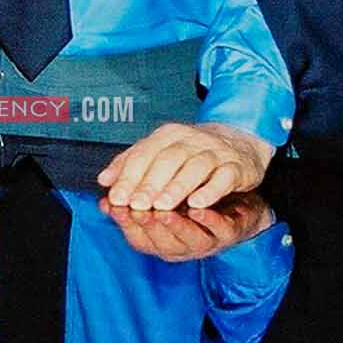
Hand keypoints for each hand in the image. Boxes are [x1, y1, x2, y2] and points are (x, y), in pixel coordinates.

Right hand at [98, 190, 276, 261]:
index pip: (138, 239)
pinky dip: (208, 222)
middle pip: (162, 243)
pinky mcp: (230, 232)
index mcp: (163, 242)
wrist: (234, 200)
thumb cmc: (189, 200)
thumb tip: (103, 197)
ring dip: (176, 227)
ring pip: (189, 241)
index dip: (124, 223)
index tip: (114, 204)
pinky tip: (198, 209)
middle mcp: (183, 247)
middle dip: (148, 226)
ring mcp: (207, 242)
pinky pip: (219, 231)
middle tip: (136, 208)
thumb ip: (134, 196)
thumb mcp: (158, 197)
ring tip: (164, 211)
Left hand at [99, 121, 274, 209]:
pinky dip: (209, 191)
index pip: (143, 154)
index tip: (117, 199)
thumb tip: (103, 180)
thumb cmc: (191, 157)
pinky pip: (222, 178)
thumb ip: (131, 166)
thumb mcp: (160, 156)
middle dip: (149, 184)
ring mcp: (215, 151)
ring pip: (193, 167)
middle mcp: (190, 139)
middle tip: (136, 206)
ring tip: (161, 207)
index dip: (128, 177)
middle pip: (166, 160)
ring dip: (176, 188)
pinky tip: (197, 205)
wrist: (239, 148)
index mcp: (167, 135)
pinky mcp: (235, 166)